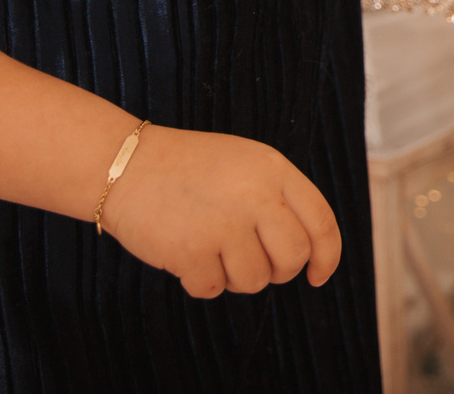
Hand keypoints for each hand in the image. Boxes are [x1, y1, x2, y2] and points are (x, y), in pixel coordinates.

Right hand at [98, 125, 340, 298]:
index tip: (317, 275)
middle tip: (254, 263)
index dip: (327, 257)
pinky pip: (213, 289)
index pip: (322, 222)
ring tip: (212, 249)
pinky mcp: (192, 250)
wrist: (127, 164)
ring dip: (235, 277)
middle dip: (278, 272)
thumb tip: (307, 252)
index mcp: (274, 171)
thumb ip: (279, 199)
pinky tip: (185, 253)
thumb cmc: (189, 168)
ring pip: (255, 280)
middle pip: (292, 258)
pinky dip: (200, 280)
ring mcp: (224, 224)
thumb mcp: (246, 165)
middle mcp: (255, 196)